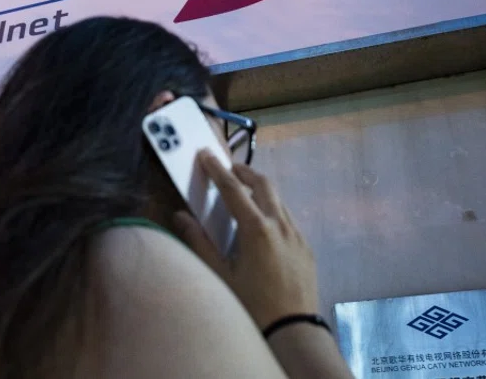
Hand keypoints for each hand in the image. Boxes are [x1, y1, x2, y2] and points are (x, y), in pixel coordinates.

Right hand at [174, 150, 319, 330]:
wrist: (293, 331)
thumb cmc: (252, 304)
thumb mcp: (220, 276)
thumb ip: (199, 243)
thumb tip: (180, 216)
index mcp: (256, 229)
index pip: (233, 189)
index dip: (217, 170)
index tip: (206, 155)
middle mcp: (280, 225)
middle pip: (263, 184)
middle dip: (244, 171)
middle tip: (228, 168)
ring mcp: (297, 235)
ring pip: (278, 199)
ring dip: (260, 189)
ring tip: (244, 192)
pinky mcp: (306, 247)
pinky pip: (287, 218)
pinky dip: (272, 209)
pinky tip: (262, 224)